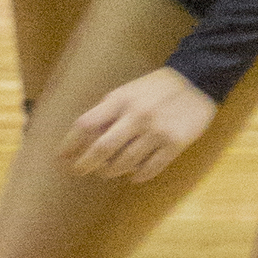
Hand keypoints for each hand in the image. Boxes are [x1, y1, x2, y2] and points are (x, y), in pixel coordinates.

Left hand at [63, 66, 214, 183]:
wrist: (197, 81)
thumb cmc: (155, 88)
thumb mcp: (127, 92)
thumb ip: (108, 112)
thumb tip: (86, 138)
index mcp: (120, 100)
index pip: (87, 124)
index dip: (70, 143)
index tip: (61, 156)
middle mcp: (136, 117)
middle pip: (102, 148)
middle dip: (86, 163)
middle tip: (78, 171)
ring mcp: (156, 132)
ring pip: (125, 162)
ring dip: (111, 171)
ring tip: (107, 172)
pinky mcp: (175, 145)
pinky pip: (151, 168)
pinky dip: (138, 175)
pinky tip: (133, 175)